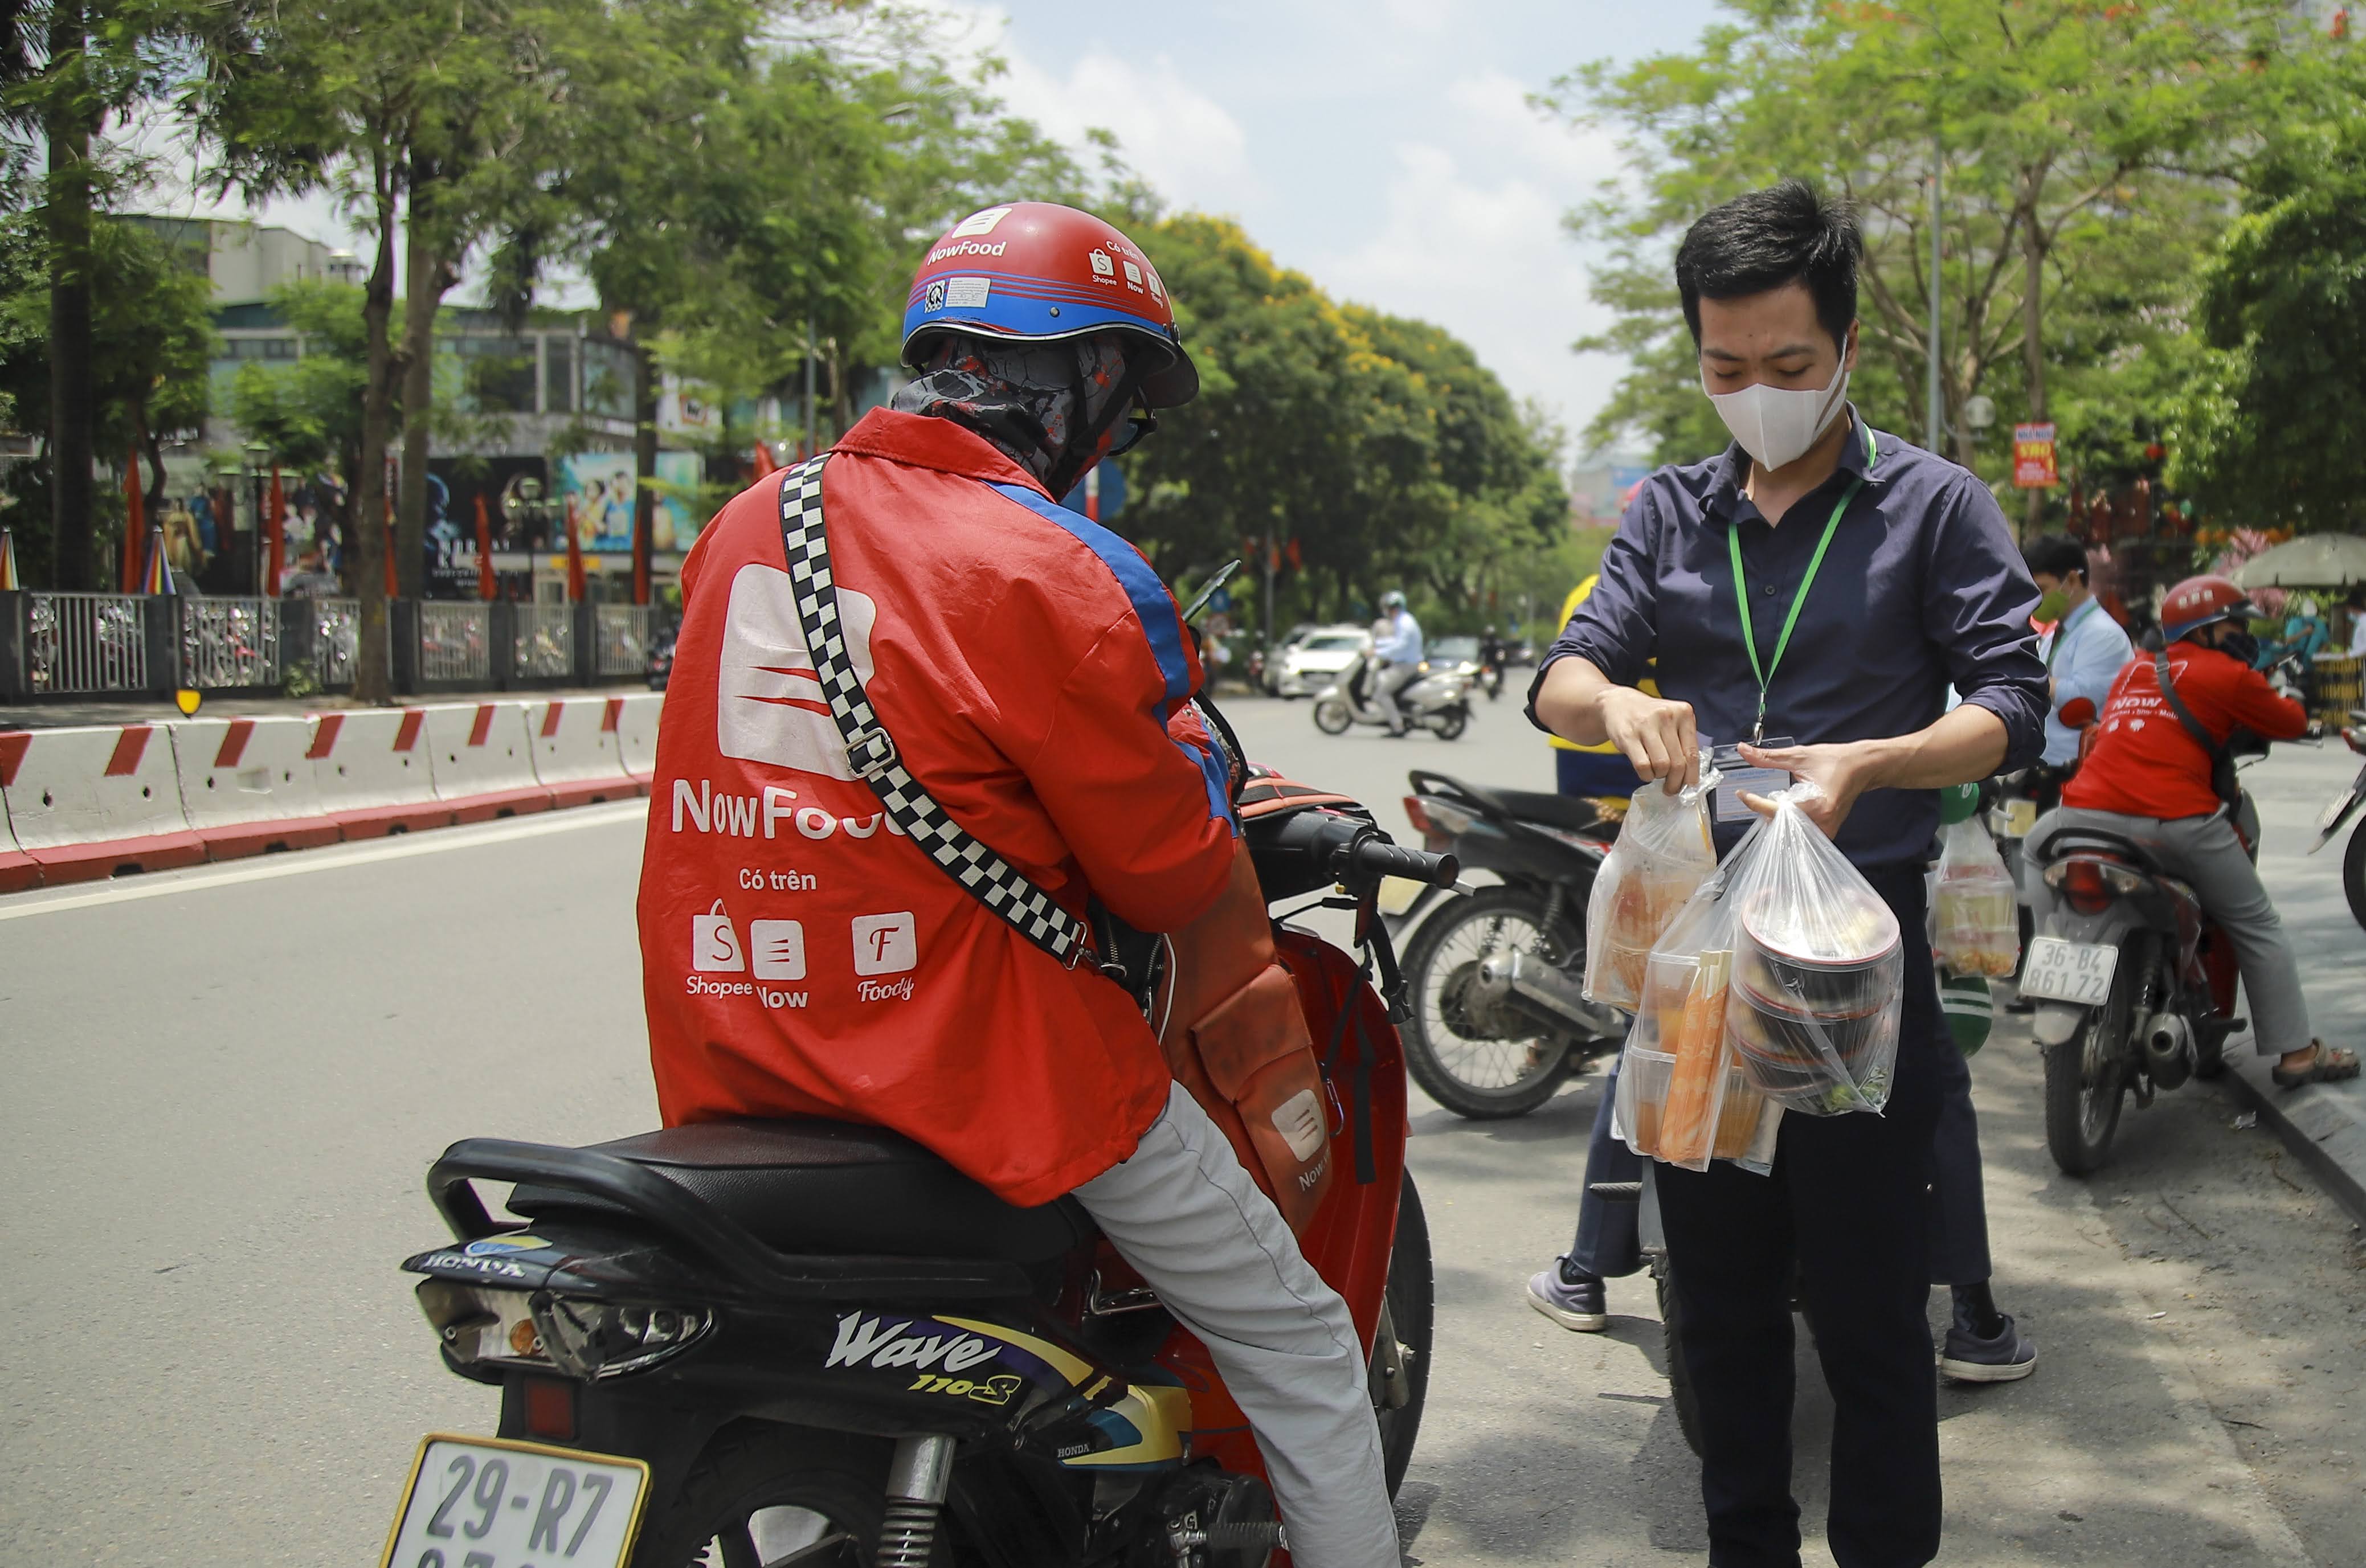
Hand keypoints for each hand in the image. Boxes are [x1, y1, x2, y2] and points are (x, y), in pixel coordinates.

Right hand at [1599, 687, 1699, 793]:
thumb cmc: (1649, 717)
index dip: (1691, 776)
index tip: (1689, 786)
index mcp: (1683, 713)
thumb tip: (1690, 776)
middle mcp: (1667, 716)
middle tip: (1671, 788)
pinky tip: (1646, 772)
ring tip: (1656, 774)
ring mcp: (1646, 725)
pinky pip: (1643, 766)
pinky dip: (1646, 775)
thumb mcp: (1672, 721)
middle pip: (1678, 763)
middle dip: (1675, 782)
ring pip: (1662, 766)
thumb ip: (1683, 743)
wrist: (1619, 703)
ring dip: (1659, 777)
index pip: (1693, 753)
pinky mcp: (1628, 735)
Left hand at [1735, 740, 1882, 835]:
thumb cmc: (1836, 761)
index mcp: (1817, 806)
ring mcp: (1826, 830)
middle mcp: (1823, 823)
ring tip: (1769, 801)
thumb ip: (1768, 757)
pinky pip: (1800, 832)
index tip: (1741, 793)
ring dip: (1776, 817)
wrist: (1863, 767)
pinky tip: (1785, 809)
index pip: (1776, 811)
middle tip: (1752, 797)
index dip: (1755, 803)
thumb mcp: (1799, 756)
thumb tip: (1743, 750)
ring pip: (1789, 831)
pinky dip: (1788, 821)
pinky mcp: (1826, 832)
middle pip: (1781, 824)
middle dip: (1765, 810)